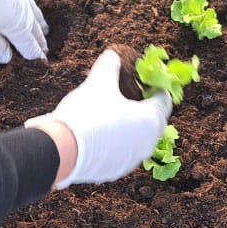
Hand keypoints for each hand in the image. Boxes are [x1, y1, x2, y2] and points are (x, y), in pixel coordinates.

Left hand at [0, 0, 48, 62]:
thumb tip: (7, 57)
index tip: (41, 63)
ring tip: (43, 29)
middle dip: (39, 41)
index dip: (35, 56)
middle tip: (45, 49)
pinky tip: (26, 5)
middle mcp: (23, 10)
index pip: (30, 46)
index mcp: (18, 26)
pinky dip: (30, 7)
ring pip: (33, 12)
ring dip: (38, 23)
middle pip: (34, 29)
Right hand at [27, 50, 172, 188]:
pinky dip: (115, 143)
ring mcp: (131, 161)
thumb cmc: (87, 114)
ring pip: (136, 139)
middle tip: (128, 96)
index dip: (155, 88)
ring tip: (110, 115)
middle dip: (142, 108)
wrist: (62, 151)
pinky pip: (120, 153)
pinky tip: (98, 134)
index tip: (144, 81)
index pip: (164, 100)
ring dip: (129, 127)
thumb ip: (109, 66)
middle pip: (152, 121)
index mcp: (151, 120)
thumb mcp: (98, 82)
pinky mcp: (114, 172)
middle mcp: (147, 144)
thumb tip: (112, 55)